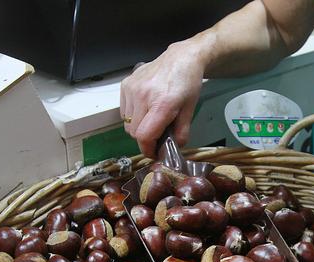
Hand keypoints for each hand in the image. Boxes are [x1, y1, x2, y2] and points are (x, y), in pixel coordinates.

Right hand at [120, 41, 205, 156]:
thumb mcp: (189, 110)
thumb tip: (172, 149)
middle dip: (145, 138)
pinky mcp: (126, 84)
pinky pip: (123, 110)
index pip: (144, 136)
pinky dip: (132, 114)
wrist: (181, 58)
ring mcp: (132, 89)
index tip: (153, 152)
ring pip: (127, 122)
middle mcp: (144, 95)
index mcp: (162, 103)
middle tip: (157, 133)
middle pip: (134, 132)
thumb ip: (181, 133)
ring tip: (152, 117)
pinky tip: (145, 106)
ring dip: (137, 126)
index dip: (148, 148)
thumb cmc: (187, 83)